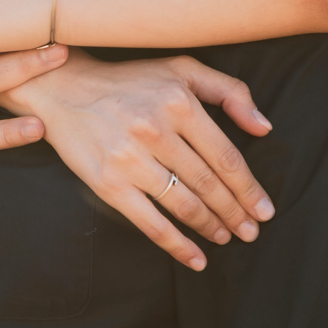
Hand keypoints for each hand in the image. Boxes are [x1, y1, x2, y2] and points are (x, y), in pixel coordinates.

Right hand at [0, 52, 274, 270]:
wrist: (63, 88)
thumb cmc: (129, 80)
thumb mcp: (182, 69)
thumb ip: (229, 90)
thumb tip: (264, 128)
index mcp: (179, 103)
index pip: (226, 157)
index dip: (249, 188)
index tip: (264, 209)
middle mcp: (155, 130)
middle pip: (209, 184)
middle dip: (235, 212)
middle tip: (250, 231)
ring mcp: (130, 159)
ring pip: (184, 204)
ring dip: (211, 227)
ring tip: (226, 238)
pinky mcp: (107, 183)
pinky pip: (150, 222)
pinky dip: (177, 245)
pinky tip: (197, 258)